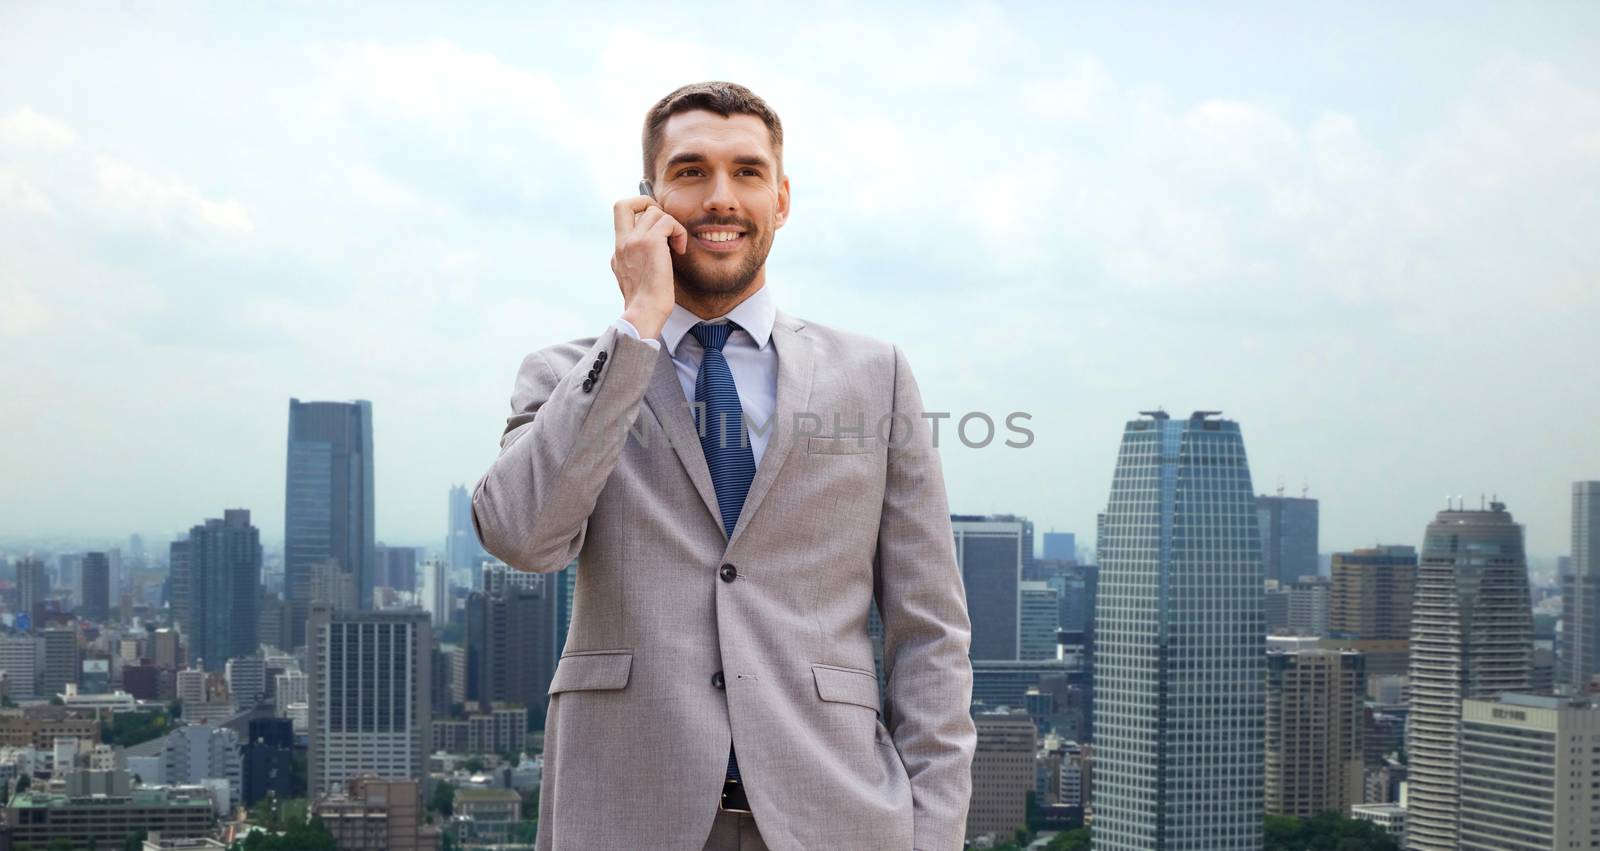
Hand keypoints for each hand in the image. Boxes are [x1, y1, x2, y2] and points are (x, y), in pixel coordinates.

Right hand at [611, 196, 686, 339]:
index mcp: (618, 252)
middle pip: (623, 204)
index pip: (621, 220)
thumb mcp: (635, 280)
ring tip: (676, 246)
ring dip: (671, 225)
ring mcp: (634, 241)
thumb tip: (656, 253)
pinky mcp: (650, 242)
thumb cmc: (646, 304)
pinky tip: (679, 250)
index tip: (656, 231)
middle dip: (644, 202)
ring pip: (654, 211)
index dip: (640, 217)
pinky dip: (679, 232)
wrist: (645, 313)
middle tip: (662, 222)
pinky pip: (668, 221)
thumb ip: (638, 262)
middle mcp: (622, 243)